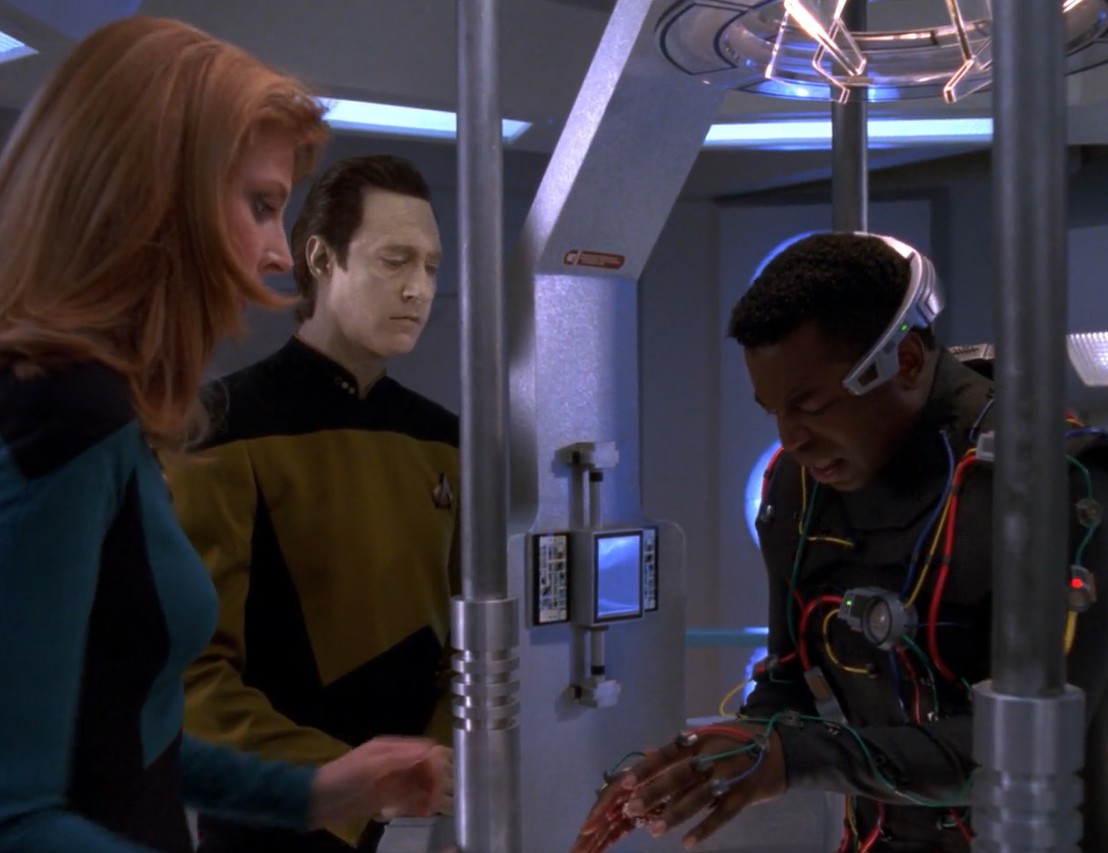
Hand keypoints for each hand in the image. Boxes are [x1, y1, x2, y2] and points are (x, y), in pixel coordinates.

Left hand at [310, 738, 451, 828]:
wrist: (317, 801)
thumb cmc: (343, 778)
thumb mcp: (371, 766)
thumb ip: (401, 759)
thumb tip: (430, 750)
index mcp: (392, 748)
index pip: (424, 751)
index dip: (435, 765)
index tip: (437, 785)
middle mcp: (395, 761)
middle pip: (425, 768)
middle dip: (433, 783)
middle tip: (433, 803)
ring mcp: (391, 780)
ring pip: (420, 784)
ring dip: (427, 795)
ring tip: (427, 811)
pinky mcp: (387, 797)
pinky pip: (409, 798)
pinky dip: (418, 804)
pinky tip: (420, 813)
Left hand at [569, 721, 786, 851]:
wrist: (781, 747)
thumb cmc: (735, 742)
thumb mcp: (707, 737)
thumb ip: (678, 750)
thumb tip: (645, 755)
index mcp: (701, 740)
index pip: (668, 753)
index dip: (647, 767)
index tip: (626, 782)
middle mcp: (714, 756)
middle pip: (680, 776)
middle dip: (655, 793)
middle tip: (632, 809)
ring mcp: (731, 776)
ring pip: (699, 797)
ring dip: (675, 813)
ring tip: (655, 830)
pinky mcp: (745, 795)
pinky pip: (723, 814)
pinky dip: (705, 828)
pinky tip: (687, 843)